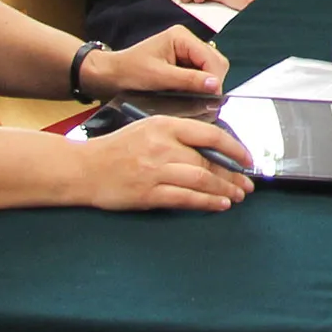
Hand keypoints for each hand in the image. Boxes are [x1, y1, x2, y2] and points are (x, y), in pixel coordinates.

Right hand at [81, 115, 253, 211]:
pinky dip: (206, 202)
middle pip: (209, 161)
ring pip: (201, 180)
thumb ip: (178, 135)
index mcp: (165, 126)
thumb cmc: (117, 148)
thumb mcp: (147, 128)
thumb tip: (214, 149)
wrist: (83, 169)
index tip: (247, 159)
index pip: (210, 135)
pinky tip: (219, 205)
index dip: (235, 148)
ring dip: (224, 190)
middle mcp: (162, 146)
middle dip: (233, 175)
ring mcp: (155, 171)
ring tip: (237, 196)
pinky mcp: (148, 193)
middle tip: (247, 184)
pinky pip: (185, 198)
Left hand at [85, 26, 226, 100]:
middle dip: (212, 82)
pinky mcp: (184, 61)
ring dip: (206, 84)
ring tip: (195, 98)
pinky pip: (201, 73)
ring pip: (211, 68)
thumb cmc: (129, 72)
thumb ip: (189, 80)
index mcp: (182, 36)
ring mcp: (186, 50)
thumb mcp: (158, 77)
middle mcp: (187, 40)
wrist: (109, 75)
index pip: (212, 58)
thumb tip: (215, 85)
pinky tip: (190, 94)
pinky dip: (199, 85)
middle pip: (215, 62)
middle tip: (205, 101)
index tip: (212, 100)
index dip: (215, 80)